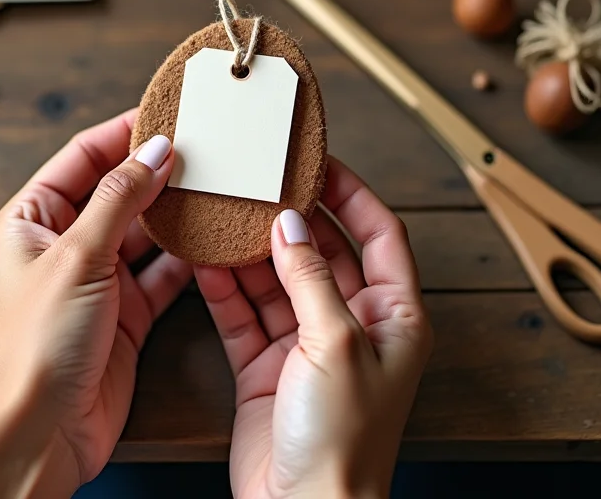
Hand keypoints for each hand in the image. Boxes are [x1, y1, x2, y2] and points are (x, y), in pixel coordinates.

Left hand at [0, 110, 191, 498]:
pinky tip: (214, 238)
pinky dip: (187, 256)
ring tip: (215, 184)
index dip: (123, 133)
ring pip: (144, 229)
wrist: (45, 431)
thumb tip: (155, 150)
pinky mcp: (126, 309)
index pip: (83, 156)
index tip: (166, 114)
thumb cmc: (38, 344)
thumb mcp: (78, 256)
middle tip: (202, 147)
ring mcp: (98, 276)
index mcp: (34, 218)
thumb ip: (119, 198)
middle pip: (117, 190)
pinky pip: (162, 271)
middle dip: (157, 170)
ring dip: (176, 211)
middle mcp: (65, 242)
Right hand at [195, 157, 432, 498]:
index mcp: (394, 316)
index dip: (353, 194)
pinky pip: (245, 311)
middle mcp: (352, 323)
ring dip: (253, 251)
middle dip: (293, 218)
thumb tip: (290, 222)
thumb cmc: (343, 439)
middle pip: (323, 251)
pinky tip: (206, 261)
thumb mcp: (336, 342)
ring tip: (226, 213)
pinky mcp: (266, 361)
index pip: (380, 234)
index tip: (321, 163)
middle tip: (262, 182)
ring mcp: (306, 341)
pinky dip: (226, 287)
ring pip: (278, 278)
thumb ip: (311, 276)